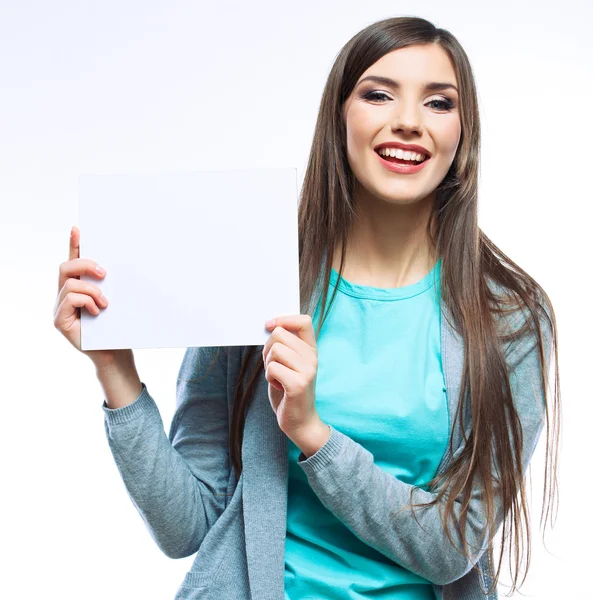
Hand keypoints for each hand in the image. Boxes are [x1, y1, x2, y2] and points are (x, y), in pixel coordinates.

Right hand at [53, 225, 132, 368]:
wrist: (115, 353)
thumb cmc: (117, 326)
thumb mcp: (117, 299)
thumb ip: (111, 285)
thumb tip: (121, 264)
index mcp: (80, 286)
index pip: (74, 260)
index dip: (74, 244)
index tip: (78, 229)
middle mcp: (66, 295)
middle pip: (66, 267)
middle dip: (86, 265)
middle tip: (105, 274)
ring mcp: (60, 307)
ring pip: (69, 283)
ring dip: (92, 290)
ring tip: (105, 303)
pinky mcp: (59, 320)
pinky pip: (69, 299)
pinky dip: (85, 302)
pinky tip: (97, 311)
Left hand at [262, 314, 319, 437]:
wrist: (301, 422)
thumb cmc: (289, 390)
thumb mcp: (290, 364)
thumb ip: (285, 346)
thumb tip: (270, 326)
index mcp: (311, 350)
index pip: (304, 321)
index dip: (283, 319)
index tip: (269, 325)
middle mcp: (312, 358)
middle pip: (279, 334)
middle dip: (268, 348)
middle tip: (273, 365)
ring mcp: (307, 370)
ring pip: (274, 350)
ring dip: (268, 365)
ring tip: (277, 377)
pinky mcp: (298, 384)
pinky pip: (272, 368)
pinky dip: (269, 378)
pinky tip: (279, 387)